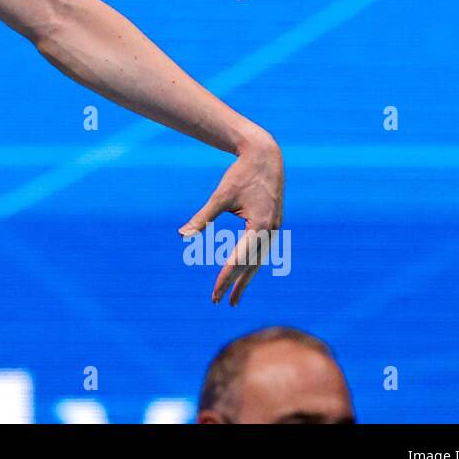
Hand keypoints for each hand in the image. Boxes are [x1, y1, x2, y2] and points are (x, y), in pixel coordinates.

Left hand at [178, 131, 283, 305]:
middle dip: (235, 285)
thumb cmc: (240, 174)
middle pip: (251, 266)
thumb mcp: (220, 196)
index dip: (225, 279)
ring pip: (260, 261)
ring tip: (234, 297)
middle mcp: (271, 232)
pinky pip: (263, 251)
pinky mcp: (275, 224)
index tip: (214, 294)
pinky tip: (245, 272)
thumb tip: (182, 236)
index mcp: (259, 227)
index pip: (239, 261)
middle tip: (219, 302)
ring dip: (247, 279)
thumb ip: (202, 218)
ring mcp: (276, 229)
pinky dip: (253, 264)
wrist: (265, 156)